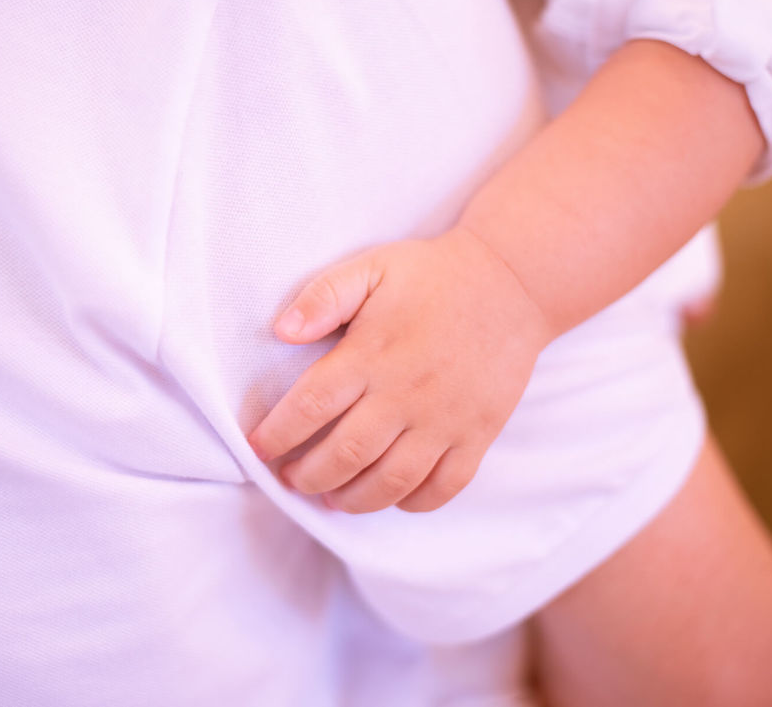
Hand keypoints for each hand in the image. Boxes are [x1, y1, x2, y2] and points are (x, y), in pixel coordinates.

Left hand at [247, 226, 551, 512]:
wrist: (512, 284)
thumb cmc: (432, 277)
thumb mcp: (371, 268)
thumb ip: (324, 296)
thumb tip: (281, 331)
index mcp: (372, 355)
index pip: (310, 407)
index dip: (277, 434)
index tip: (258, 448)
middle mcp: (405, 394)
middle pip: (345, 454)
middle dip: (307, 476)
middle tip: (291, 479)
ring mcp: (445, 419)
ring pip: (391, 481)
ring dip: (353, 499)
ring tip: (331, 496)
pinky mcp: (477, 434)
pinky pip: (443, 487)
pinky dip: (412, 502)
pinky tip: (391, 496)